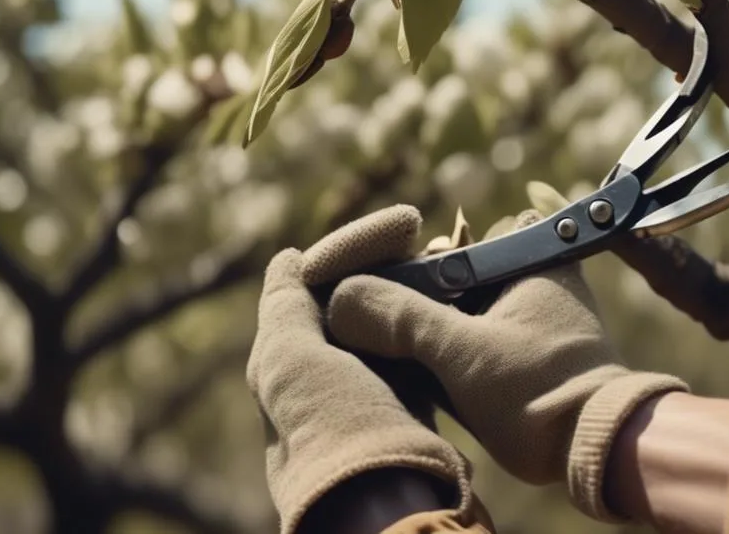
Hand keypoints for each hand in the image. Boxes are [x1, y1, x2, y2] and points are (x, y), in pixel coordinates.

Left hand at [246, 249, 469, 532]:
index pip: (310, 298)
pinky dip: (425, 331)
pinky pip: (414, 360)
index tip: (387, 231)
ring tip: (437, 264)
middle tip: (414, 240)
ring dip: (405, 299)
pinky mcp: (409, 417)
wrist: (385, 498)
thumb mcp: (288, 357)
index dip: (341, 261)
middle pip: (349, 312)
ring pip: (384, 333)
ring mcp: (367, 403)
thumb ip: (283, 307)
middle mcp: (322, 387)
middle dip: (377, 274)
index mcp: (287, 371)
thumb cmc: (330, 424)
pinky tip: (446, 308)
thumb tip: (286, 260)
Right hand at [326, 211, 688, 520]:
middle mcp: (531, 279)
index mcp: (529, 257)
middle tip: (371, 326)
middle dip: (411, 304)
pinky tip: (410, 374)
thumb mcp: (460, 351)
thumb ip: (401, 318)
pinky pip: (469, 342)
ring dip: (423, 333)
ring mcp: (527, 319)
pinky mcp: (522, 355)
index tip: (372, 293)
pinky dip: (440, 355)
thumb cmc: (539, 393)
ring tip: (385, 350)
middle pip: (448, 281)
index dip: (406, 265)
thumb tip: (343, 296)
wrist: (593, 452)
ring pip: (455, 314)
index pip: (450, 243)